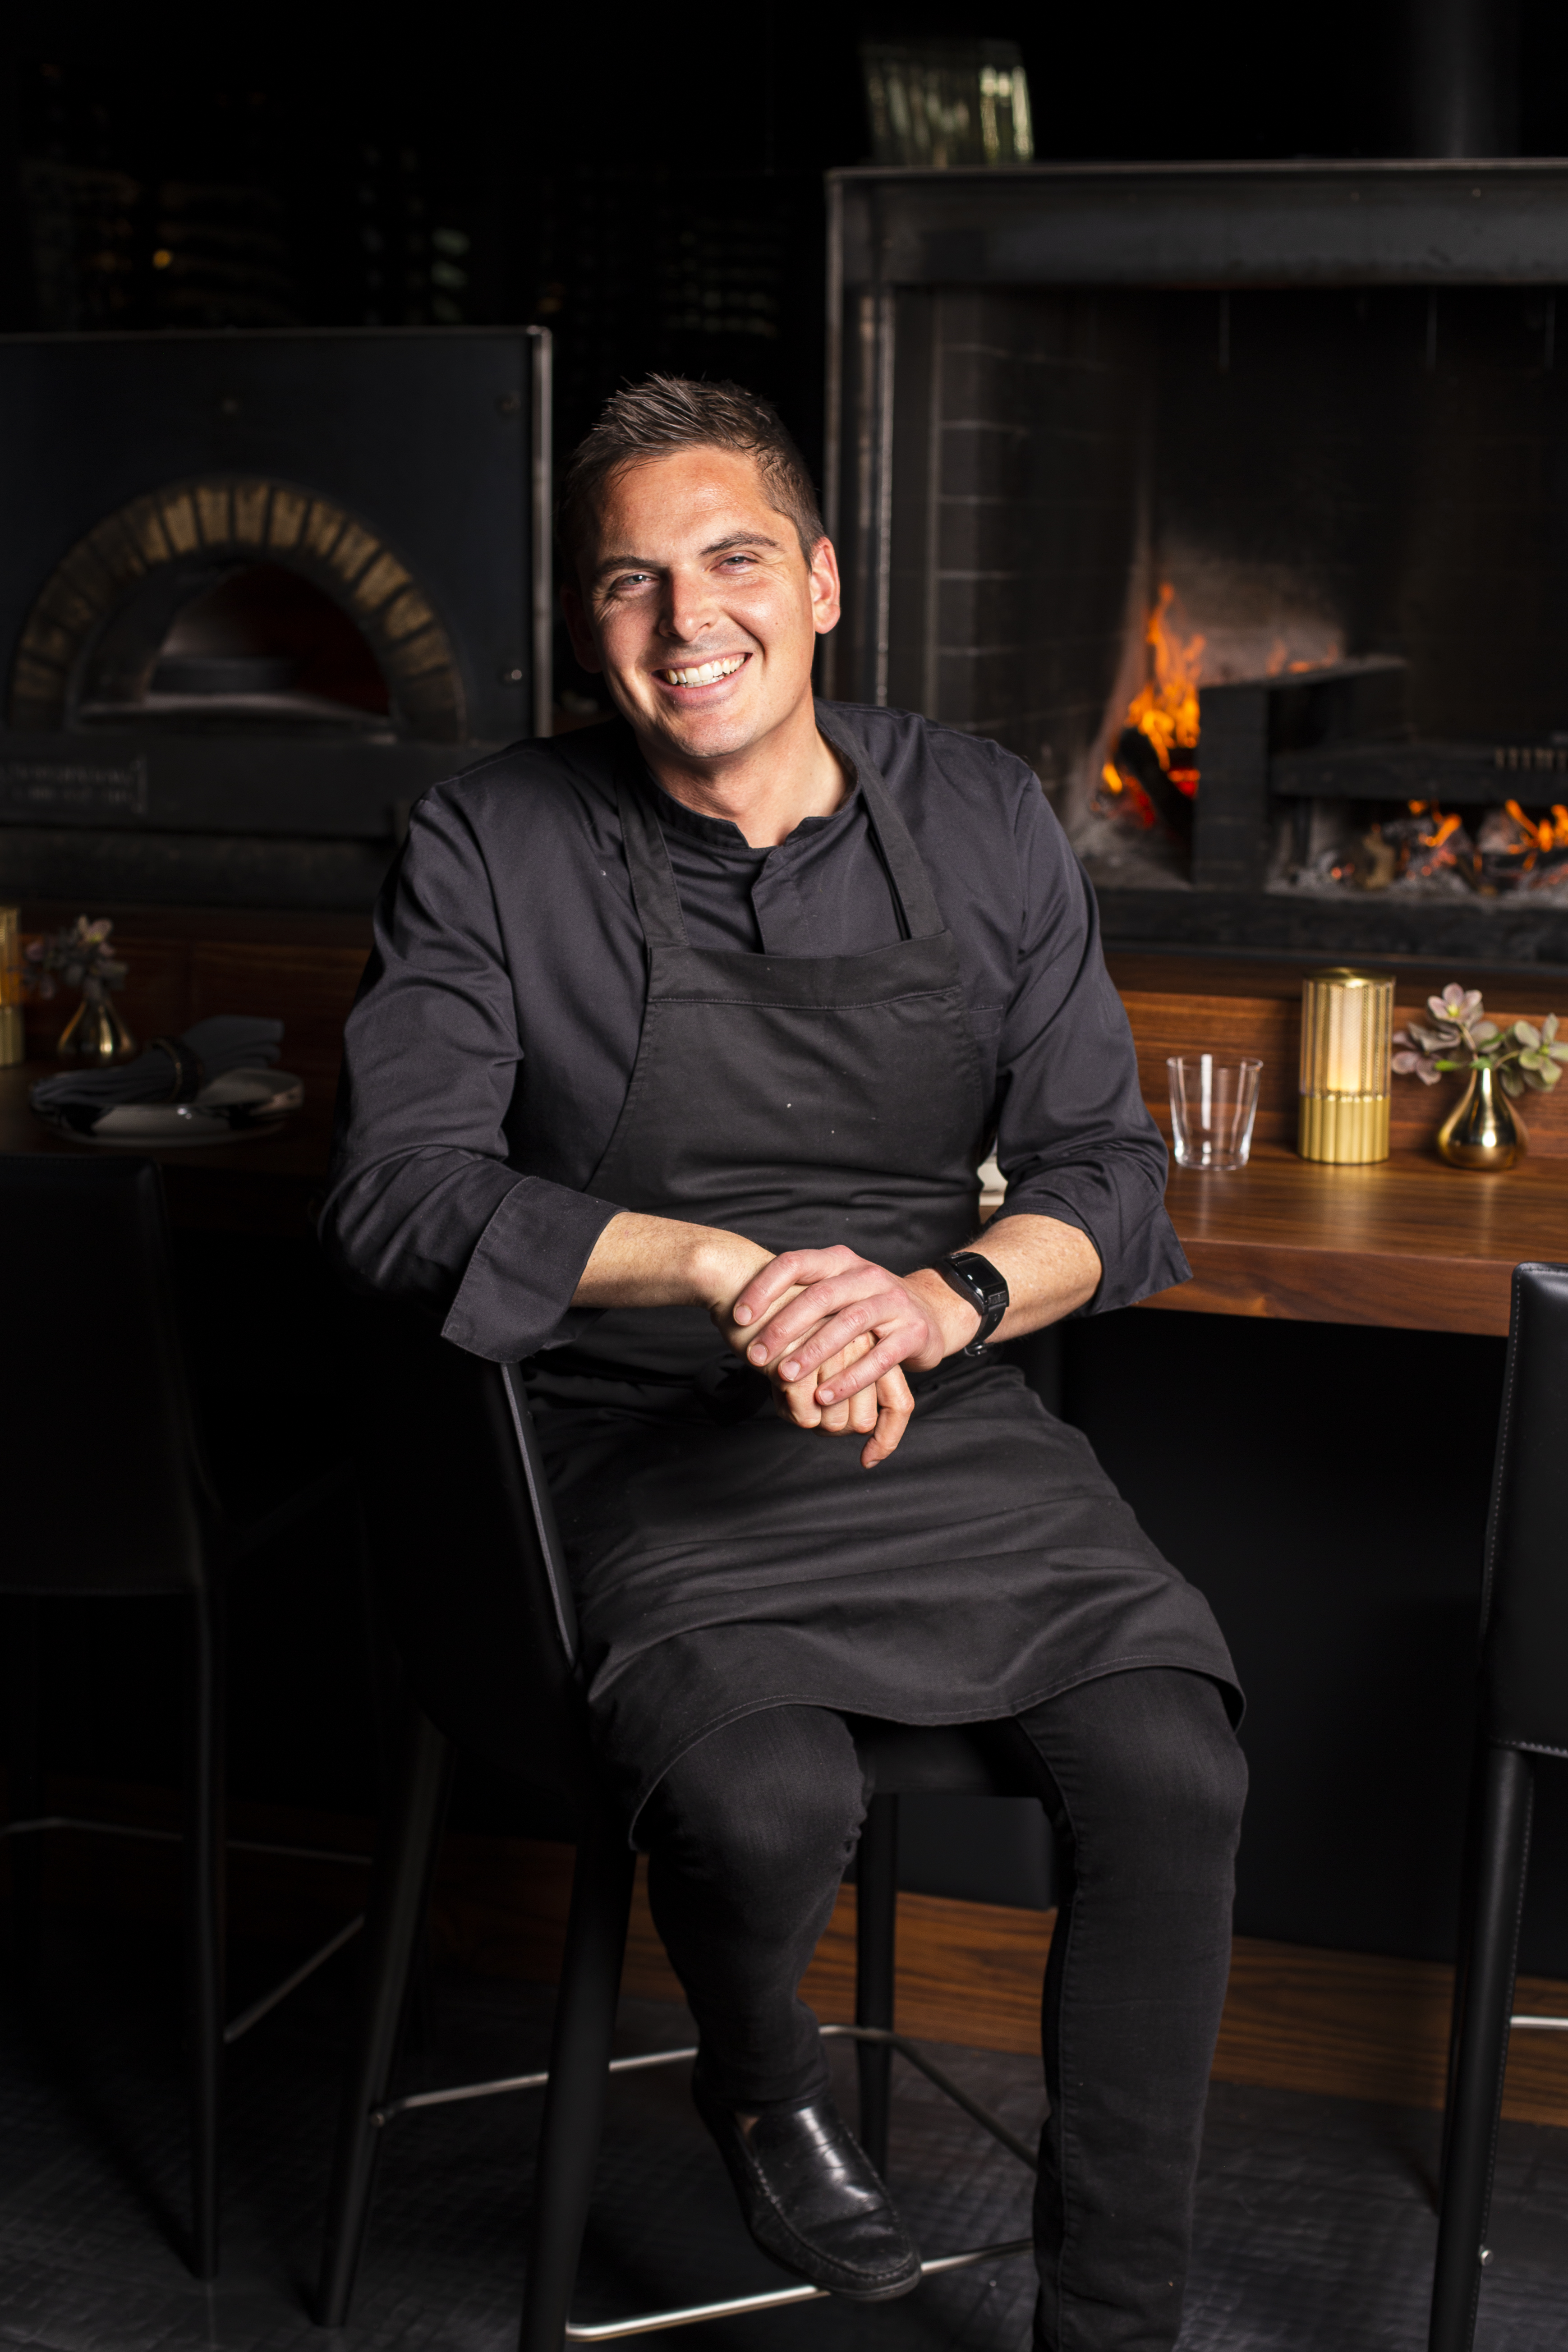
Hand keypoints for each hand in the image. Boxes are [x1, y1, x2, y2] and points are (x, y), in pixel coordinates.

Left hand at [723, 1247, 981, 1465]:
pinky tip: (825, 1398)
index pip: (796, 1262)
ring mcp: (892, 1302)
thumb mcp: (832, 1290)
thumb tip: (735, 1316)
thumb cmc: (864, 1305)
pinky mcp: (912, 1332)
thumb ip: (795, 1295)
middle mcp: (867, 1275)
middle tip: (754, 1357)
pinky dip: (850, 1379)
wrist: (932, 1311)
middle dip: (783, 1328)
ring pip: (849, 1326)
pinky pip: (879, 1357)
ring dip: (813, 1354)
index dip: (764, 1287)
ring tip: (785, 1378)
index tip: (737, 1317)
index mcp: (840, 1261)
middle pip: (820, 1297)